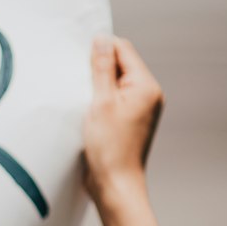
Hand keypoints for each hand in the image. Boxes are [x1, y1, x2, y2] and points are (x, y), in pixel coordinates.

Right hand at [82, 36, 162, 211]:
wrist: (115, 185)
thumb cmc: (109, 149)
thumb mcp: (100, 102)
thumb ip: (101, 68)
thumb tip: (101, 40)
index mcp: (146, 87)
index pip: (123, 50)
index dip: (101, 49)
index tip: (79, 58)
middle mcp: (148, 95)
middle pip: (120, 65)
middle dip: (98, 68)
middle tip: (78, 81)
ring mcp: (140, 108)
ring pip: (114, 82)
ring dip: (96, 85)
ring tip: (84, 100)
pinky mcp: (129, 120)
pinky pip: (113, 98)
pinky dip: (99, 99)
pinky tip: (87, 110)